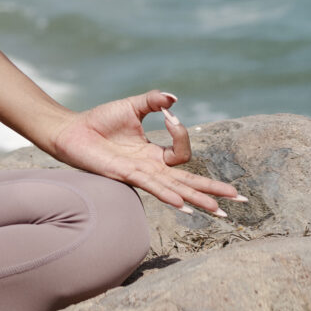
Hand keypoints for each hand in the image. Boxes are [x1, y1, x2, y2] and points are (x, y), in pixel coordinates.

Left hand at [47, 92, 242, 212]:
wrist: (71, 131)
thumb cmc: (99, 121)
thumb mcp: (132, 106)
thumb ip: (153, 100)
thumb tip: (173, 99)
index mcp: (154, 154)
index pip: (182, 153)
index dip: (181, 134)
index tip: (168, 114)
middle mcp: (151, 168)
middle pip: (189, 181)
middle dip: (214, 190)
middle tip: (239, 198)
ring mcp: (140, 174)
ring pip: (176, 188)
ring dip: (198, 198)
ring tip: (219, 211)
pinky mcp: (126, 174)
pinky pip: (152, 186)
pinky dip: (169, 194)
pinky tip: (184, 204)